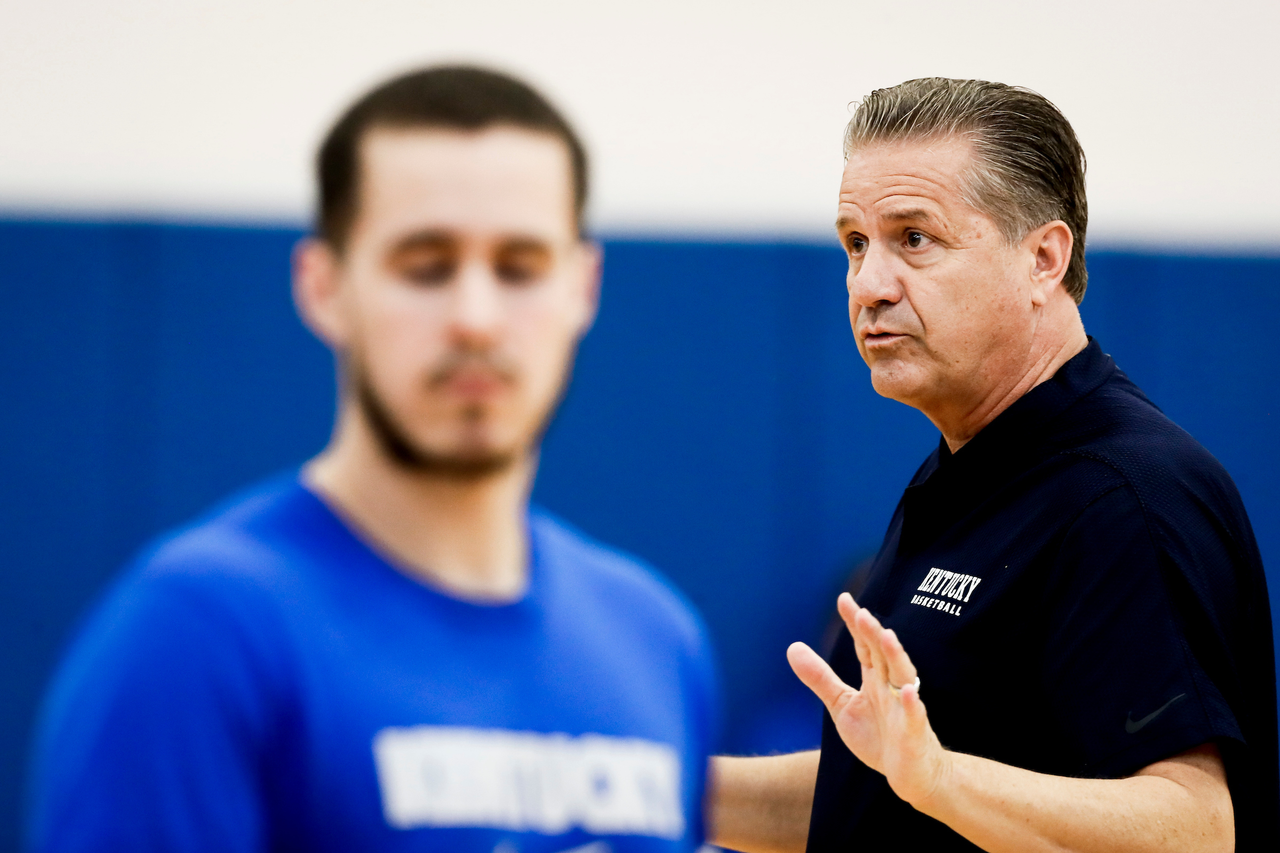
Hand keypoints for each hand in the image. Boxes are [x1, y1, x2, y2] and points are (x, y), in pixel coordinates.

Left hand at [787, 593, 949, 807]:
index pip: (864, 646)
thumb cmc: (878, 736)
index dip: (855, 623)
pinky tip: (908, 692)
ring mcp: (904, 708)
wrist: (910, 774)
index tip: (844, 598)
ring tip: (887, 637)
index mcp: (874, 679)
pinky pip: (914, 717)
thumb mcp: (842, 705)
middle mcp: (891, 687)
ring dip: (897, 657)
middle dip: (873, 634)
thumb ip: (820, 678)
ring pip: (903, 677)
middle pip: (883, 655)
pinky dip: (912, 704)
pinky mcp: (915, 733)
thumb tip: (792, 647)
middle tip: (862, 614)